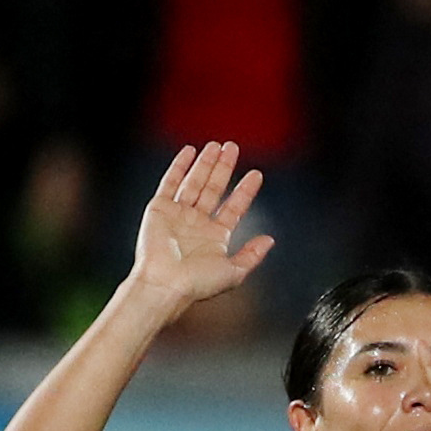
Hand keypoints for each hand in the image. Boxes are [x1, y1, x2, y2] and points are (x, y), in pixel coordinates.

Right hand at [123, 141, 271, 313]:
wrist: (166, 284)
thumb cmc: (197, 284)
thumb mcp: (234, 272)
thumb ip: (252, 255)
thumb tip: (270, 240)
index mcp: (216, 236)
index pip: (234, 206)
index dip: (245, 190)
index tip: (256, 174)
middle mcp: (198, 222)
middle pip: (215, 188)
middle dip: (224, 168)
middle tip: (233, 148)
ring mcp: (179, 213)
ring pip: (196, 182)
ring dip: (206, 163)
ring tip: (217, 146)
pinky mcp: (160, 208)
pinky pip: (171, 182)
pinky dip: (180, 166)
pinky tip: (190, 152)